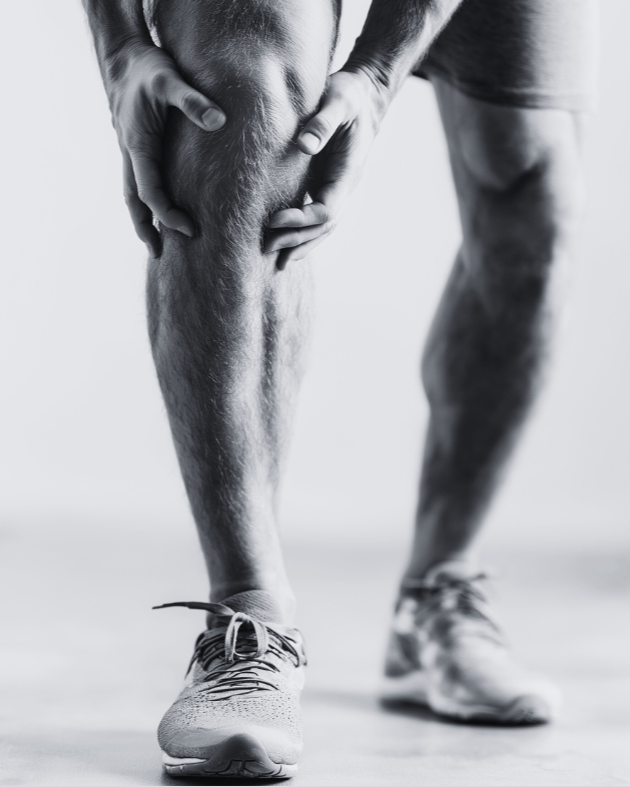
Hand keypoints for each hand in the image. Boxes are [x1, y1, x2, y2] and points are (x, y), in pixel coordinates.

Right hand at [106, 42, 225, 256]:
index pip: (150, 192)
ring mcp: (133, 154)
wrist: (124, 59)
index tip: (190, 230)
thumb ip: (193, 100)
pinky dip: (148, 203)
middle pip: (134, 202)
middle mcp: (132, 154)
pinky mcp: (139, 150)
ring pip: (134, 195)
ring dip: (144, 221)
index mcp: (138, 146)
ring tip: (157, 246)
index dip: (168, 214)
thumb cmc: (147, 69)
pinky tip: (162, 214)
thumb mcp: (170, 79)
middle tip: (159, 255)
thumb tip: (220, 121)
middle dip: (146, 229)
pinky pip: (142, 183)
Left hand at [265, 69, 386, 268]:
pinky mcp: (323, 184)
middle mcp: (343, 187)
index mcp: (347, 173)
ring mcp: (335, 188)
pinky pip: (314, 216)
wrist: (363, 94)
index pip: (326, 210)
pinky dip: (301, 233)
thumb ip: (323, 122)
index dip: (301, 220)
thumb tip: (305, 145)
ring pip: (321, 228)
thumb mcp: (338, 100)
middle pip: (323, 227)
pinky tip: (284, 243)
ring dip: (300, 245)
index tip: (273, 219)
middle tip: (266, 248)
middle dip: (297, 240)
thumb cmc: (349, 94)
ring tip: (277, 263)